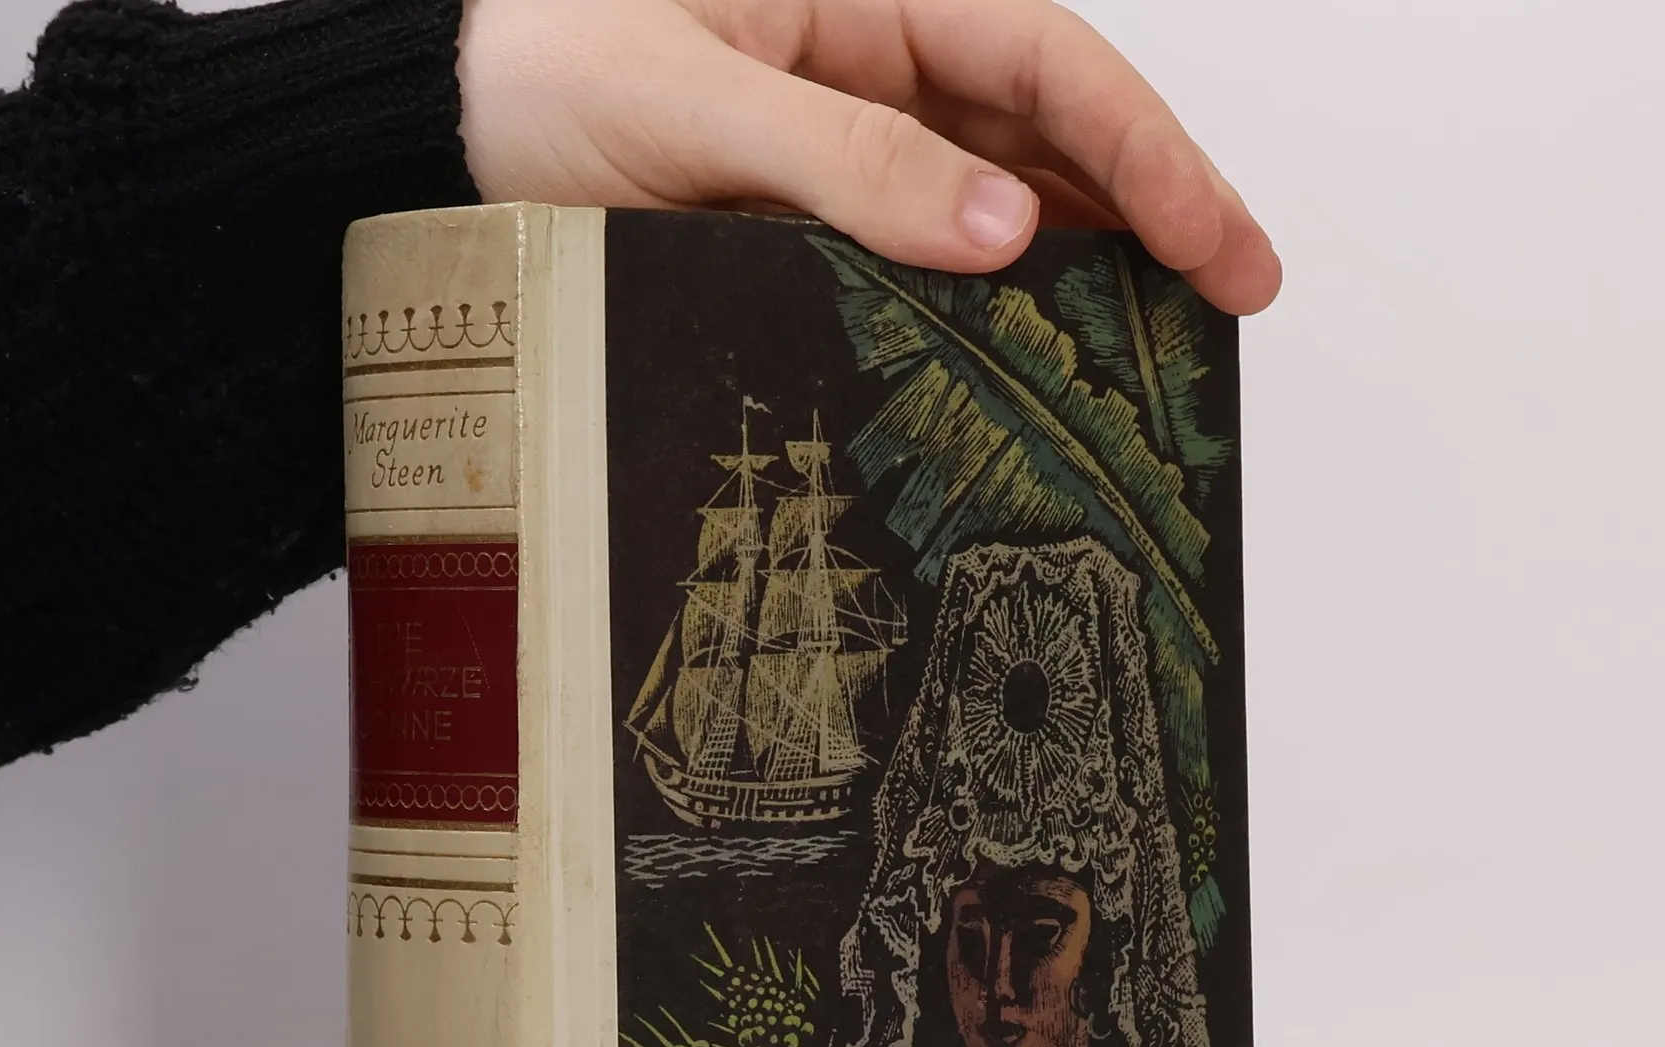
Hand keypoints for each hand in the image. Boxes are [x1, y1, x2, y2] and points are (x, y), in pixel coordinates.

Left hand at [458, 0, 1280, 314]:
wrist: (436, 128)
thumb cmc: (534, 66)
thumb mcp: (687, 102)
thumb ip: (845, 162)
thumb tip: (1001, 230)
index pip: (1049, 61)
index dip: (1150, 150)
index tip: (1216, 242)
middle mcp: (875, 69)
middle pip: (1055, 135)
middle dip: (1154, 216)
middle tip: (1228, 311)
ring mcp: (851, 155)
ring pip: (1006, 207)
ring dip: (1088, 275)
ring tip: (1158, 358)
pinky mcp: (816, 230)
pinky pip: (928, 268)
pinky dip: (988, 316)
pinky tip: (1034, 365)